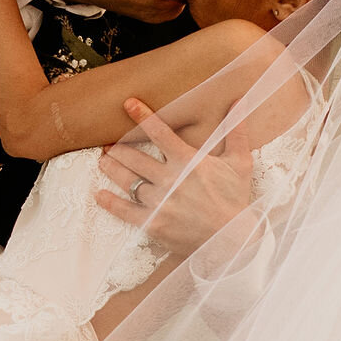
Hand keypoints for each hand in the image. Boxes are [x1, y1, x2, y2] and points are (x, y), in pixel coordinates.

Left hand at [96, 99, 256, 252]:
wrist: (234, 239)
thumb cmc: (236, 199)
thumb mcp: (240, 162)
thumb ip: (236, 131)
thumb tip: (239, 101)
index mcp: (188, 161)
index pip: (160, 134)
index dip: (143, 117)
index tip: (128, 104)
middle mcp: (170, 179)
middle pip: (135, 158)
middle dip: (118, 149)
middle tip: (108, 144)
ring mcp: (160, 202)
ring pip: (128, 181)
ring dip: (112, 169)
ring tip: (103, 161)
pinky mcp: (154, 223)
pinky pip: (125, 210)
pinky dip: (110, 202)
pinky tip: (100, 194)